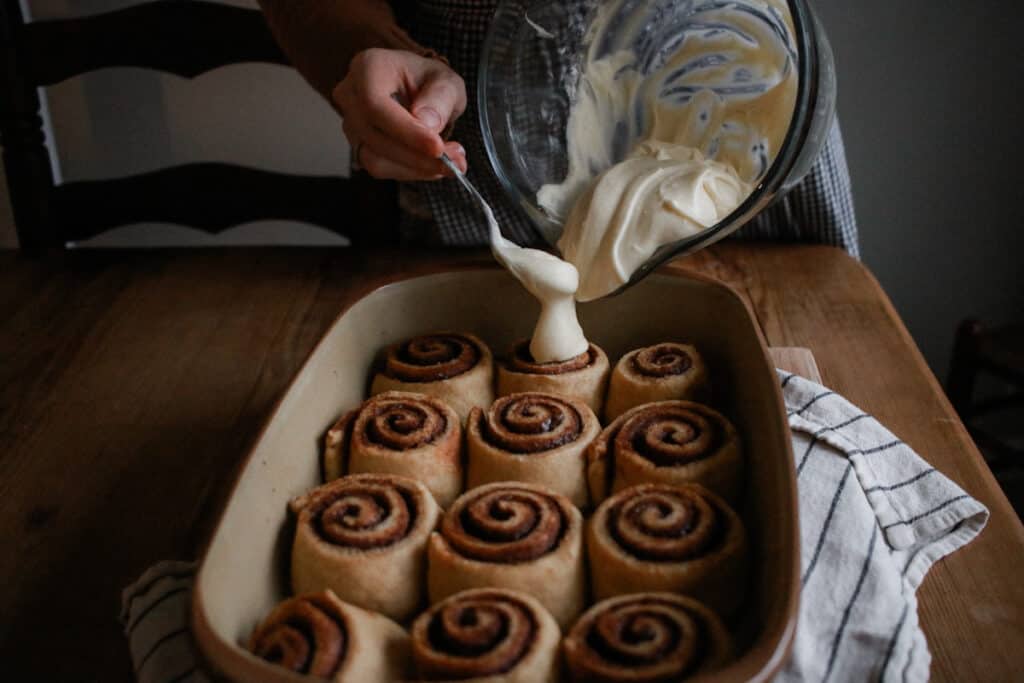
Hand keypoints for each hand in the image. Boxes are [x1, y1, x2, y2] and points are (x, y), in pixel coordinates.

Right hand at [333, 48, 467, 180]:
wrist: (417, 91)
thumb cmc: (429, 81)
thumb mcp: (446, 81)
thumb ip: (440, 98)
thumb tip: (427, 124)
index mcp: (368, 67)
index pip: (375, 104)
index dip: (406, 131)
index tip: (437, 148)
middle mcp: (351, 95)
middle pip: (376, 136)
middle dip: (419, 156)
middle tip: (456, 161)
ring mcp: (350, 123)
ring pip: (376, 158)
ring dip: (417, 167)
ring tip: (450, 162)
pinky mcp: (358, 147)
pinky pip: (380, 168)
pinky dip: (410, 171)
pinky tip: (432, 164)